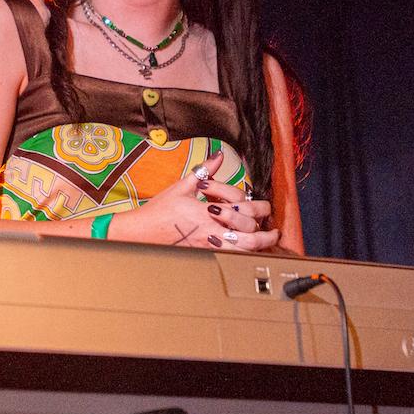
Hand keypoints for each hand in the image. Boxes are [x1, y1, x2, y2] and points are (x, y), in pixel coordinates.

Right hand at [112, 150, 281, 251]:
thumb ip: (204, 171)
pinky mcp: (205, 255)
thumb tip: (218, 155)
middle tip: (272, 225)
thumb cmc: (160, 211)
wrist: (142, 233)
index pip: (240, 207)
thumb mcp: (182, 187)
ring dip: (260, 244)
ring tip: (268, 239)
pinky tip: (250, 249)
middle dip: (265, 228)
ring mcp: (209, 246)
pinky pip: (232, 257)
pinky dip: (245, 253)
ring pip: (244, 250)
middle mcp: (210, 231)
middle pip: (249, 233)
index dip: (252, 204)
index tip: (258, 203)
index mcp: (206, 211)